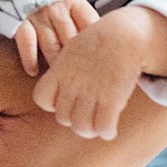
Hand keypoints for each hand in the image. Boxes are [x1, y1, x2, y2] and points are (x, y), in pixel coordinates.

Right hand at [12, 0, 98, 74]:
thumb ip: (79, 10)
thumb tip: (97, 32)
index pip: (90, 24)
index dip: (96, 43)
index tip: (102, 60)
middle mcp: (57, 8)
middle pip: (73, 39)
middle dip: (80, 62)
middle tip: (86, 81)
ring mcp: (37, 14)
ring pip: (52, 45)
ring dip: (58, 64)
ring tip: (64, 82)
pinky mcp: (18, 18)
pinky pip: (26, 41)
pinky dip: (29, 58)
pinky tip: (33, 71)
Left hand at [30, 11, 147, 138]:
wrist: (125, 34)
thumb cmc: (101, 41)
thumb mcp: (74, 49)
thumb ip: (66, 69)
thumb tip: (66, 88)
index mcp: (60, 70)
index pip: (42, 98)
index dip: (53, 104)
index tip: (68, 100)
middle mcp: (72, 83)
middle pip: (63, 117)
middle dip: (75, 120)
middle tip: (88, 116)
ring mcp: (90, 91)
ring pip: (81, 127)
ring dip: (90, 130)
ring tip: (98, 126)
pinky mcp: (111, 98)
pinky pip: (103, 127)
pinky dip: (107, 132)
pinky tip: (111, 129)